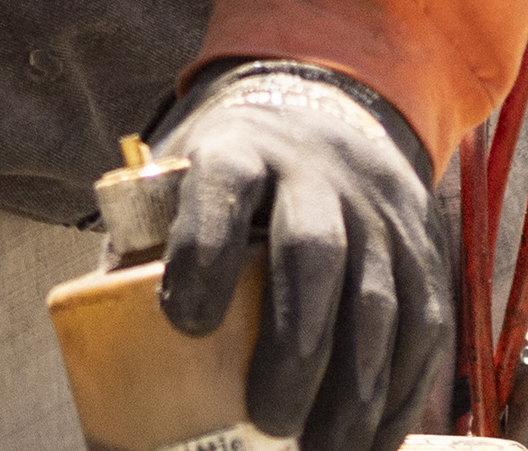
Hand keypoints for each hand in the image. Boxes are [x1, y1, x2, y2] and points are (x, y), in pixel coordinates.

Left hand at [153, 61, 452, 450]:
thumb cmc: (230, 176)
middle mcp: (317, 173)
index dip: (205, 250)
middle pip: (312, 252)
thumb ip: (143, 247)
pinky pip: (424, 324)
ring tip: (322, 448)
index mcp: (240, 149)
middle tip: (267, 418)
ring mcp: (379, 210)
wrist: (326, 111)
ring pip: (379, 298)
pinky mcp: (424, 249)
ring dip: (355, 388)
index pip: (223, 186)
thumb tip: (102, 347)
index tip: (184, 322)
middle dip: (293, 342)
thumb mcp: (180, 180)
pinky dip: (401, 390)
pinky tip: (371, 438)